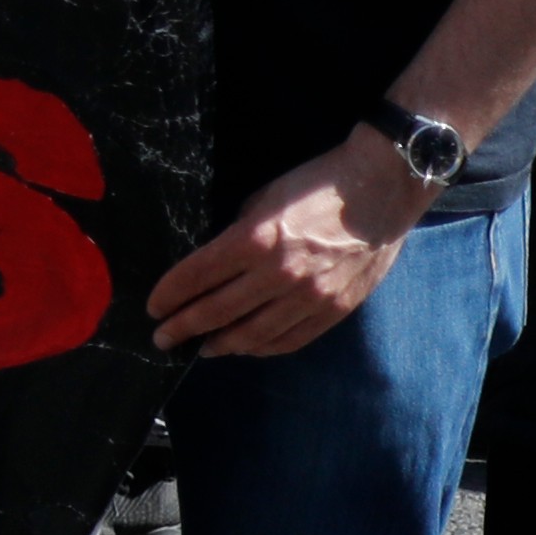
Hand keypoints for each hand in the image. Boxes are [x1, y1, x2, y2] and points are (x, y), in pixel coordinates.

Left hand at [148, 130, 431, 357]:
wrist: (382, 189)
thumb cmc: (316, 186)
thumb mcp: (262, 200)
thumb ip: (237, 235)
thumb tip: (214, 265)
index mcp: (254, 240)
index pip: (196, 277)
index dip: (168, 296)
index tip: (153, 308)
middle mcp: (280, 274)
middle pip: (216, 312)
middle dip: (183, 328)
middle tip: (162, 338)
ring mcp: (311, 297)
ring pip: (253, 334)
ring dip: (220, 344)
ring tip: (200, 347)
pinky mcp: (336, 309)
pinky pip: (290, 339)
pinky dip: (262, 348)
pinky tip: (245, 347)